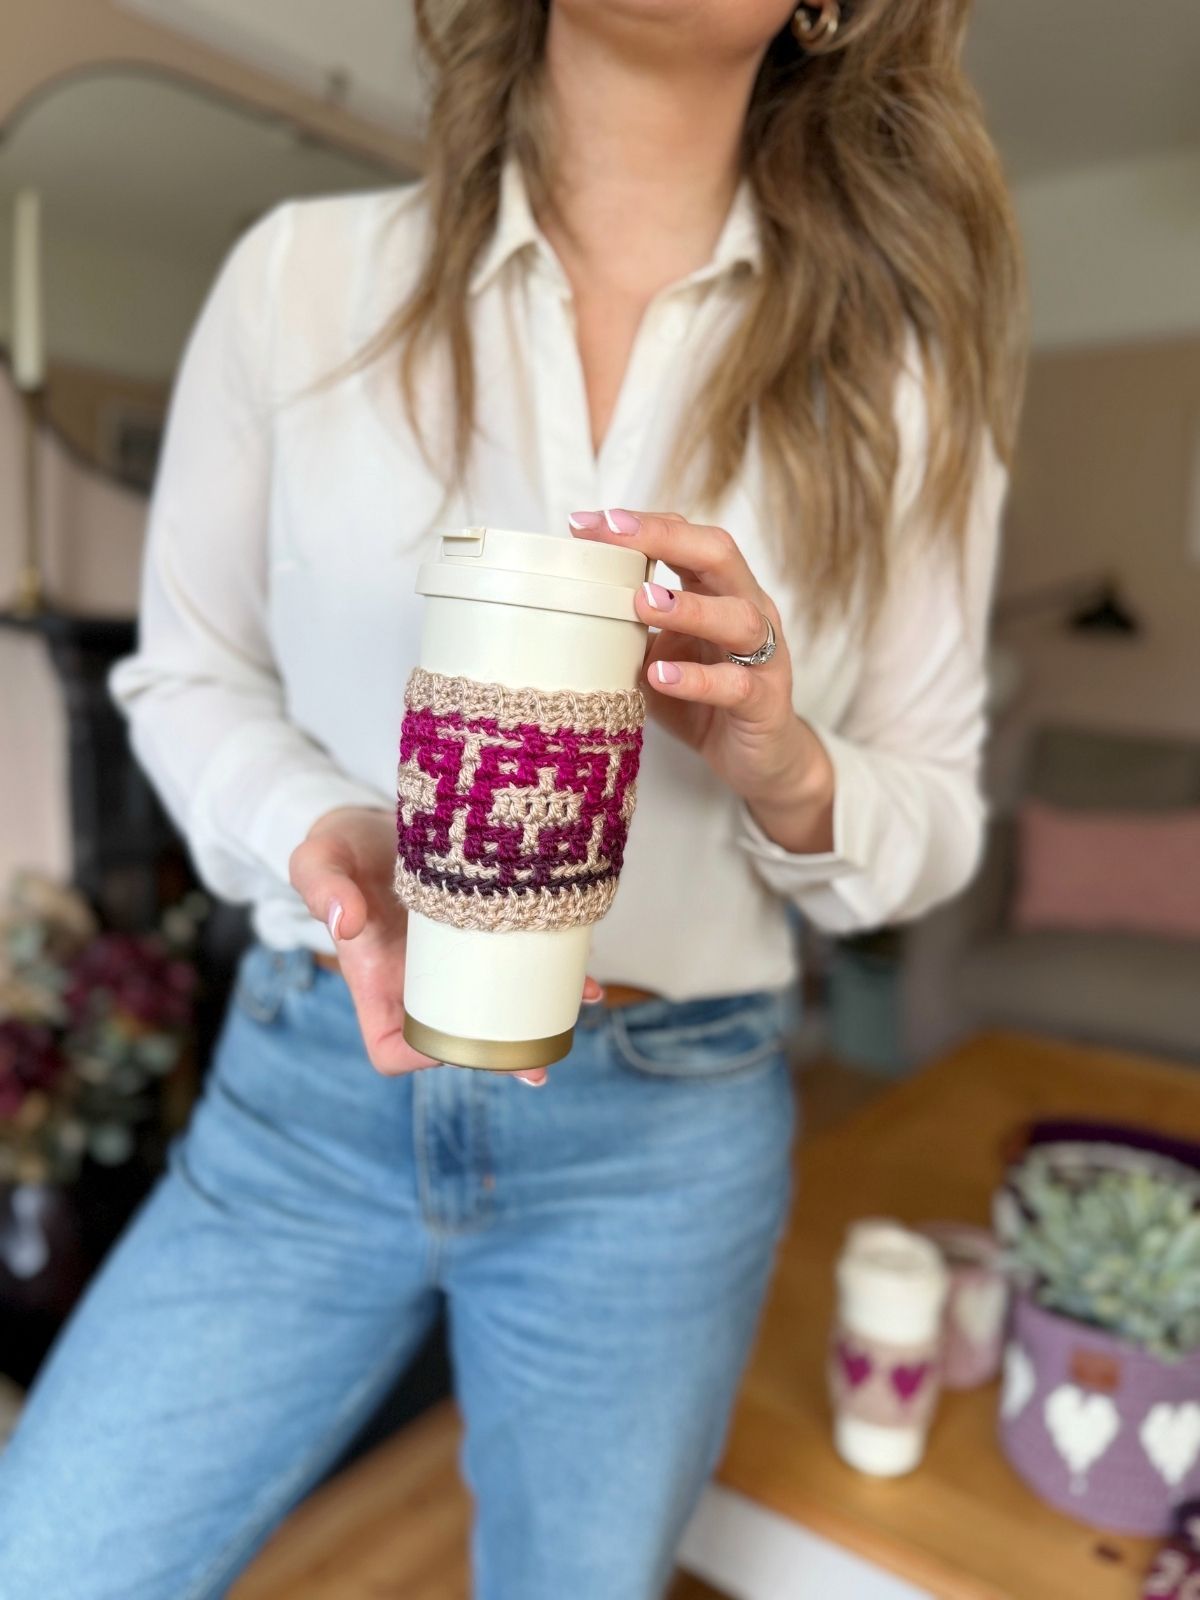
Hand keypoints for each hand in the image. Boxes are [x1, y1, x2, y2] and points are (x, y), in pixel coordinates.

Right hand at [289, 806, 600, 1083]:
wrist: (372, 820)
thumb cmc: (339, 846)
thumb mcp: (320, 857)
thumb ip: (321, 886)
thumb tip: (343, 923)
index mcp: (373, 981)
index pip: (391, 1046)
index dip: (419, 1056)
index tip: (451, 1040)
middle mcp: (418, 980)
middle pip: (457, 1037)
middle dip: (498, 1057)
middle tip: (536, 1067)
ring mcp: (457, 959)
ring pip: (498, 1004)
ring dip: (537, 1017)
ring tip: (577, 1007)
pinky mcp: (486, 929)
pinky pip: (520, 960)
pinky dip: (550, 968)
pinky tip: (581, 968)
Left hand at [568, 509, 835, 852]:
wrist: (759, 761)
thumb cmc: (706, 701)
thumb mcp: (661, 655)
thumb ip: (628, 630)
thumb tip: (563, 610)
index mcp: (722, 592)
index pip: (687, 538)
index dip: (642, 525)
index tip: (584, 523)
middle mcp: (751, 612)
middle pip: (719, 555)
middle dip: (665, 538)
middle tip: (614, 533)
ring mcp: (765, 657)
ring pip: (737, 617)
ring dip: (688, 606)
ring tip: (642, 601)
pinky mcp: (765, 704)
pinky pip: (736, 685)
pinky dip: (698, 679)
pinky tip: (661, 676)